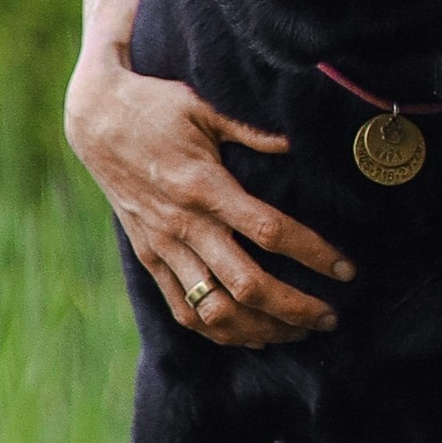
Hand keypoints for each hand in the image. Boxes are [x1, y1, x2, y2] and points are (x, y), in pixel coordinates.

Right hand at [65, 42, 352, 344]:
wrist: (94, 119)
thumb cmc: (155, 107)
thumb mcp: (204, 107)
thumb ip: (253, 131)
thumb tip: (299, 144)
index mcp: (204, 186)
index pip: (269, 232)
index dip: (313, 254)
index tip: (346, 269)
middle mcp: (184, 224)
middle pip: (247, 284)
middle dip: (295, 308)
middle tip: (330, 317)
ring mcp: (163, 246)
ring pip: (215, 310)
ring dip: (261, 328)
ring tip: (297, 333)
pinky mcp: (149, 257)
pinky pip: (183, 310)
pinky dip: (219, 332)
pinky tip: (251, 335)